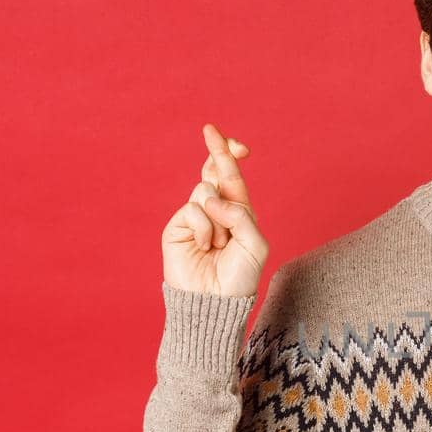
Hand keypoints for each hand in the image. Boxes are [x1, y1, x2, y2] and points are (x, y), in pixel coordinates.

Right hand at [161, 122, 269, 297]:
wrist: (213, 302)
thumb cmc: (239, 277)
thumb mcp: (255, 245)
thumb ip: (241, 216)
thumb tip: (212, 197)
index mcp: (237, 211)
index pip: (232, 177)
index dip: (231, 156)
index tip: (238, 144)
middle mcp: (216, 210)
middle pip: (214, 171)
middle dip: (217, 150)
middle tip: (211, 129)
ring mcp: (195, 217)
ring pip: (205, 191)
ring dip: (218, 217)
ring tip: (219, 244)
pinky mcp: (177, 226)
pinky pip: (193, 209)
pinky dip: (204, 227)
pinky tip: (205, 247)